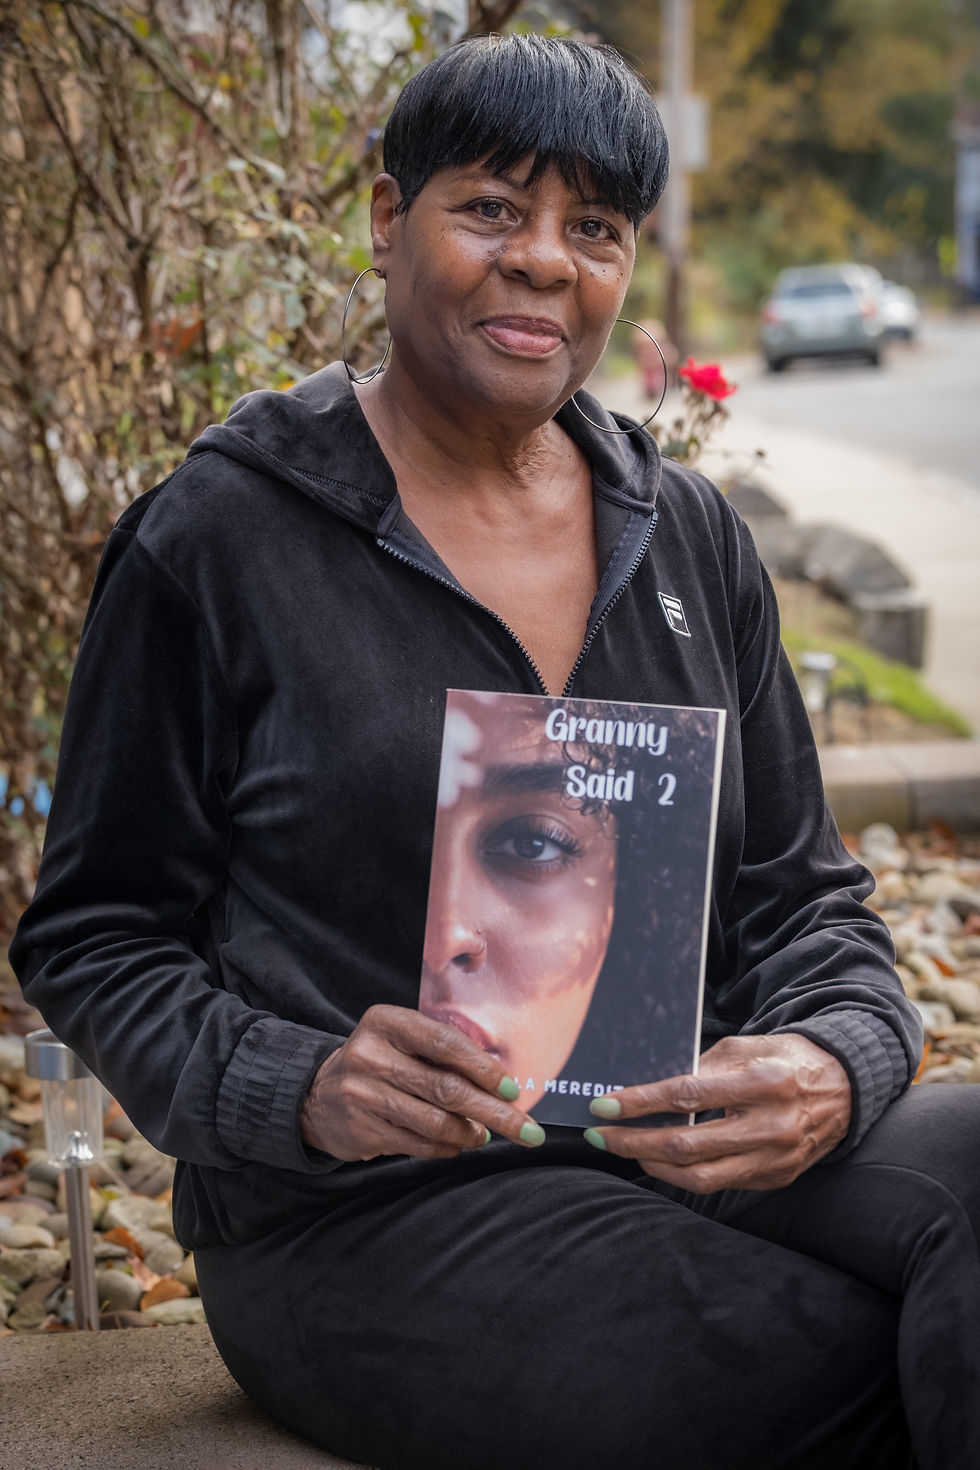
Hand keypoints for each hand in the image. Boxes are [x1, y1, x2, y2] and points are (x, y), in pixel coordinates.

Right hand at [300, 1004, 544, 1160]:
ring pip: (435, 1122)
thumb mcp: (402, 1041)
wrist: (316, 1095)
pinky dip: (447, 1148)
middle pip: (447, 1088)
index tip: (514, 1089)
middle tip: (528, 1131)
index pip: (445, 1043)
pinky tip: (456, 1144)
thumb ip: (443, 1055)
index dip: (484, 1068)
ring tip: (484, 1135)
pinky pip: (419, 1144)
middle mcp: (371, 1055)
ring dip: (471, 1133)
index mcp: (386, 1022)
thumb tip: (503, 1087)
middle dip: (495, 1112)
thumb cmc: (380, 1063)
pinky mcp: (361, 1130)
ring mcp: (362, 1095)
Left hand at [584, 1034, 851, 1192]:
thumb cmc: (787, 1060)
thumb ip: (703, 1066)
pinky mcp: (776, 1179)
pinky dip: (684, 1175)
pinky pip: (720, 1185)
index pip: (688, 1097)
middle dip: (635, 1142)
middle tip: (601, 1135)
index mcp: (763, 1083)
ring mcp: (775, 1160)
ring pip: (700, 1178)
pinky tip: (661, 1160)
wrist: (845, 1089)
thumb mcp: (747, 1047)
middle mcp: (770, 1126)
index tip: (605, 1104)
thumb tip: (653, 1085)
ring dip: (653, 1165)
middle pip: (688, 1146)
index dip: (642, 1102)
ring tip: (626, 1148)